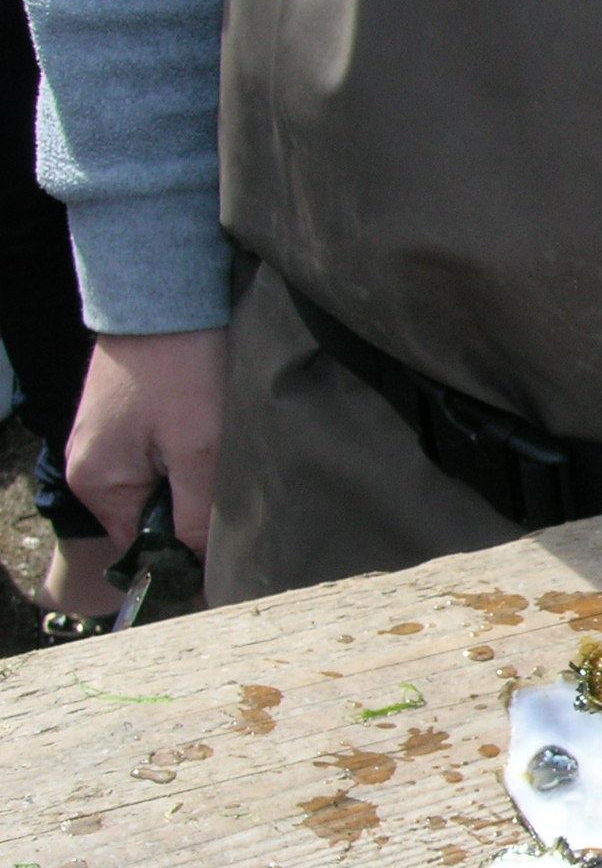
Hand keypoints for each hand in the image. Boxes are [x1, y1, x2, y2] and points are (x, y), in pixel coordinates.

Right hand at [65, 329, 227, 554]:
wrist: (166, 296)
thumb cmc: (182, 371)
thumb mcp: (199, 453)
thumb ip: (196, 517)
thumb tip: (199, 572)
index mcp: (100, 487)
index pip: (144, 551)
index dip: (187, 562)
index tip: (231, 561)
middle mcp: (93, 469)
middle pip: (153, 521)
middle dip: (195, 518)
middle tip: (243, 505)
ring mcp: (107, 442)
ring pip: (162, 489)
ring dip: (197, 486)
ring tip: (228, 465)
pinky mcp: (126, 421)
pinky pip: (160, 459)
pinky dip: (190, 458)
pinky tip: (215, 440)